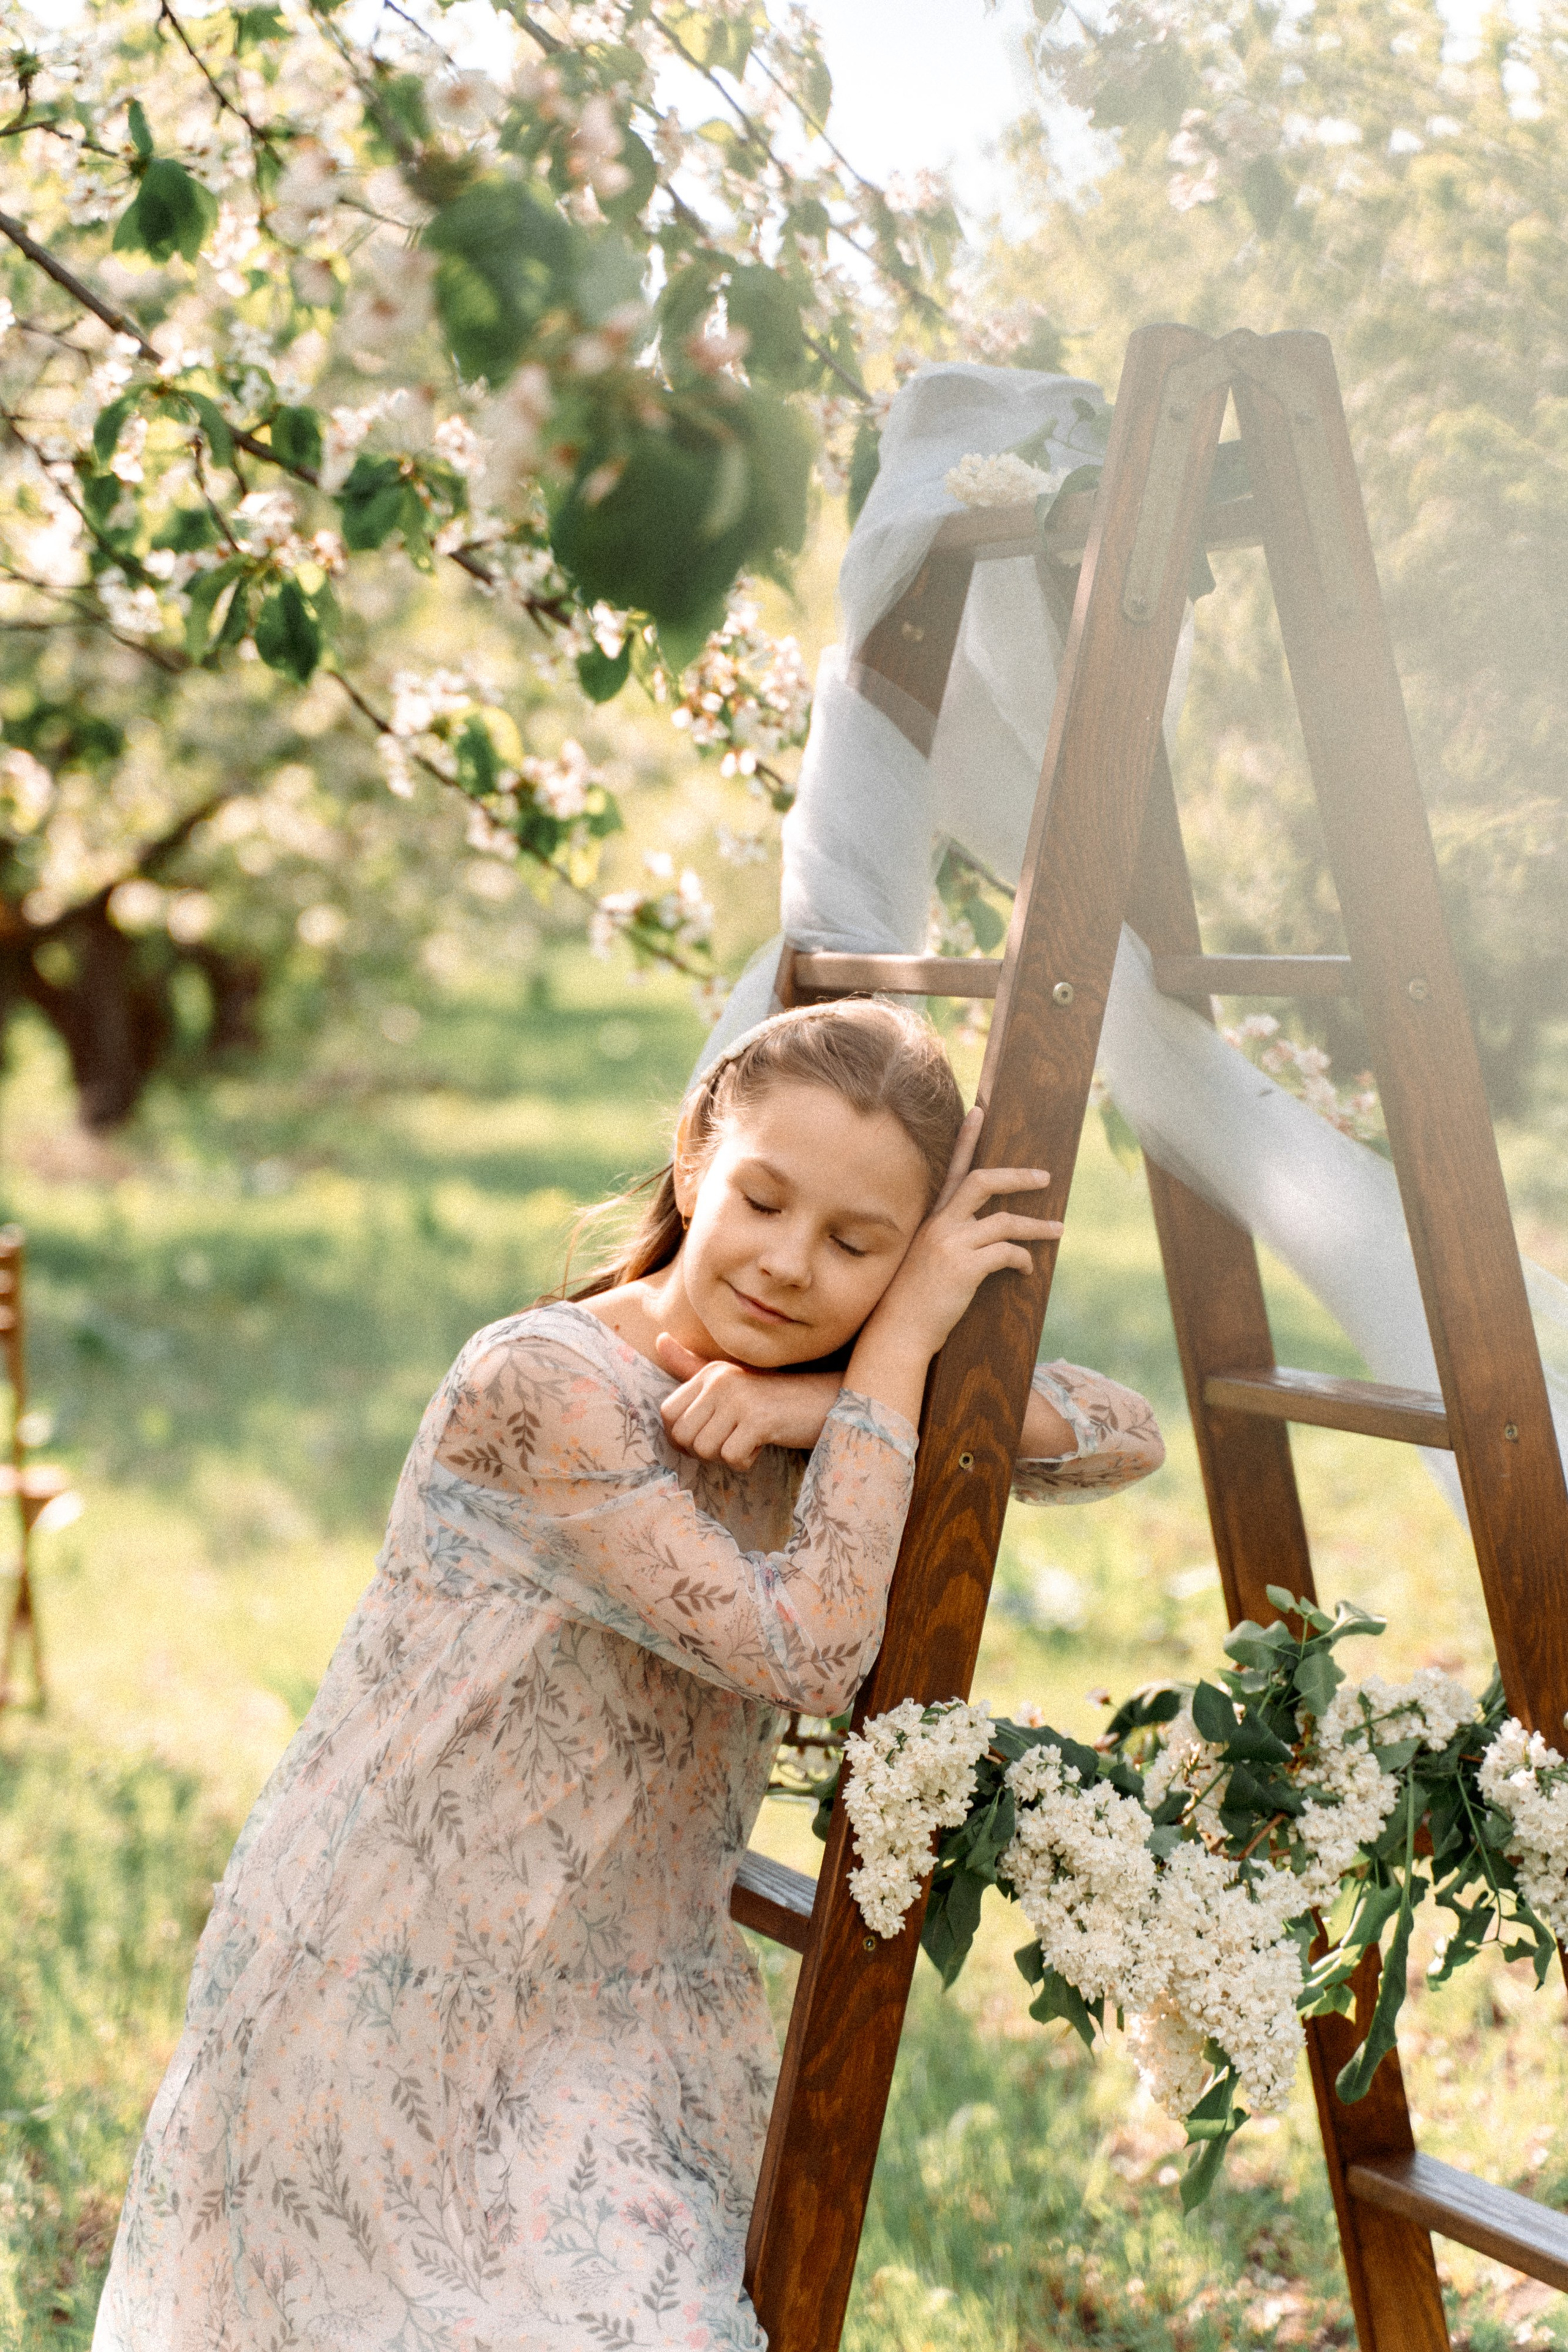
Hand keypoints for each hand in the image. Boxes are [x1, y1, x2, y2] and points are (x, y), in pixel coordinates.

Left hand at [654, 1334, 841, 1469]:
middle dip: (703, 1450)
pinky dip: (745, 1461)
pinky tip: (761, 1445)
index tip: (708, 1436)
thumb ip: (692, 1367)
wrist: (825, 1401)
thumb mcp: (732, 1380)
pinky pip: (731, 1457)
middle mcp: (720, 1381)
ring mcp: (739, 1399)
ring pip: (704, 1449)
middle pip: (682, 1435)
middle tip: (730, 1442)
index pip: (667, 1412)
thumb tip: (659, 1340)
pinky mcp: (759, 1420)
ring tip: (748, 1440)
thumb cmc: (775, 1397)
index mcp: (710, 1372)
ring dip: (725, 1456)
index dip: (682, 1435)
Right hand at [845, 1109, 1061, 1427]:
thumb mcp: (925, 1261)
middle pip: (984, 1181)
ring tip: (1058, 1230)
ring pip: (1005, 1220)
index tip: (981, 1111)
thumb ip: (948, 1241)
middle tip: (1045, 1176)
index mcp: (931, 1220)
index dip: (967, 1138)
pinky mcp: (965, 1267)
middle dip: (1018, 1176)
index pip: (953, 1169)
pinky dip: (1023, 1258)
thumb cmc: (912, 1301)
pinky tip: (1028, 1270)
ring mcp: (951, 1244)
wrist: (897, 1332)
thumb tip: (984, 1238)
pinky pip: (1007, 1252)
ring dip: (1037, 1225)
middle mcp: (939, 1225)